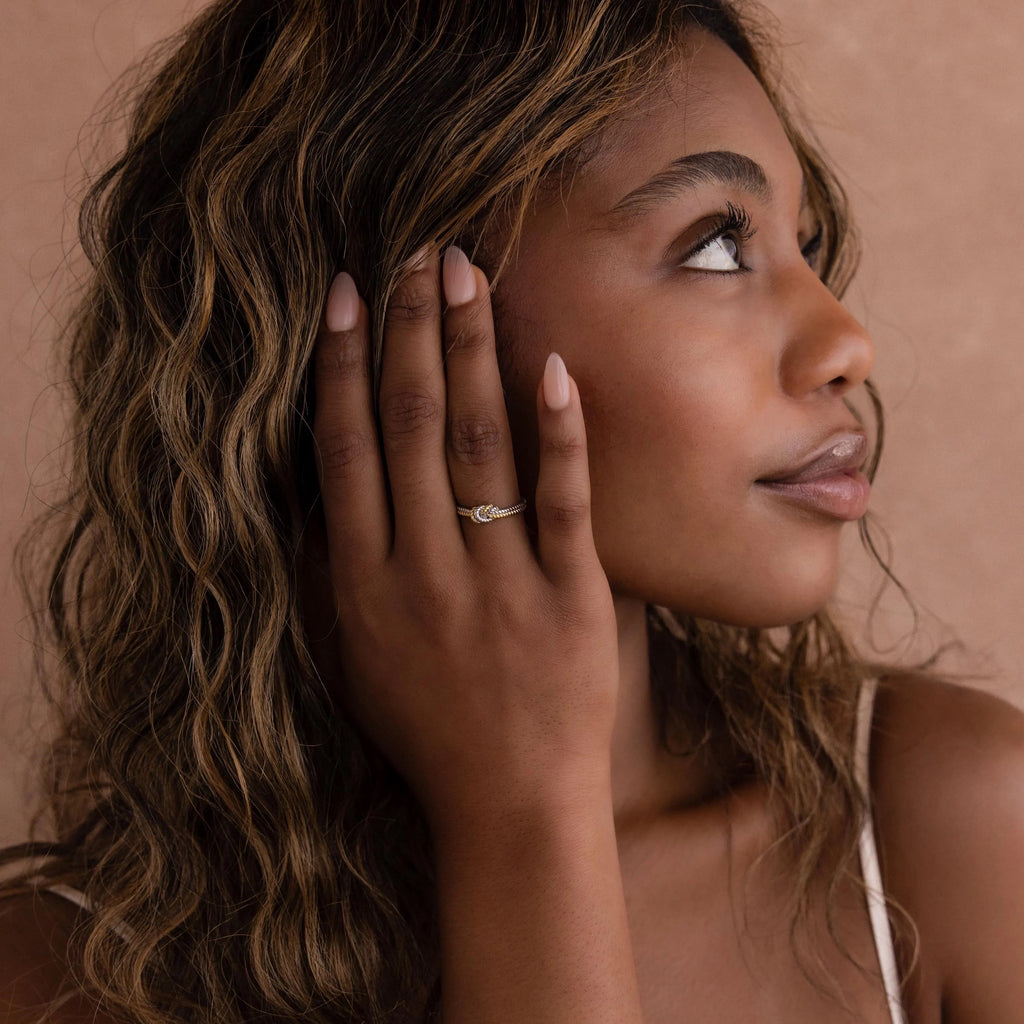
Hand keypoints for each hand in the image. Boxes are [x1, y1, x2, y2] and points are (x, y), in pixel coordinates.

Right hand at [307, 244, 619, 829]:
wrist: (510, 807)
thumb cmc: (427, 733)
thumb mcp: (351, 661)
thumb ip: (331, 574)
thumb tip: (321, 485)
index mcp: (364, 584)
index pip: (347, 449)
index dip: (346, 365)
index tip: (349, 295)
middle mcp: (426, 572)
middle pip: (412, 427)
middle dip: (413, 332)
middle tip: (420, 254)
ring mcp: (501, 582)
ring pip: (479, 446)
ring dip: (471, 354)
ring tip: (469, 278)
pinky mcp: (571, 598)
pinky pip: (565, 502)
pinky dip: (559, 433)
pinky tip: (552, 366)